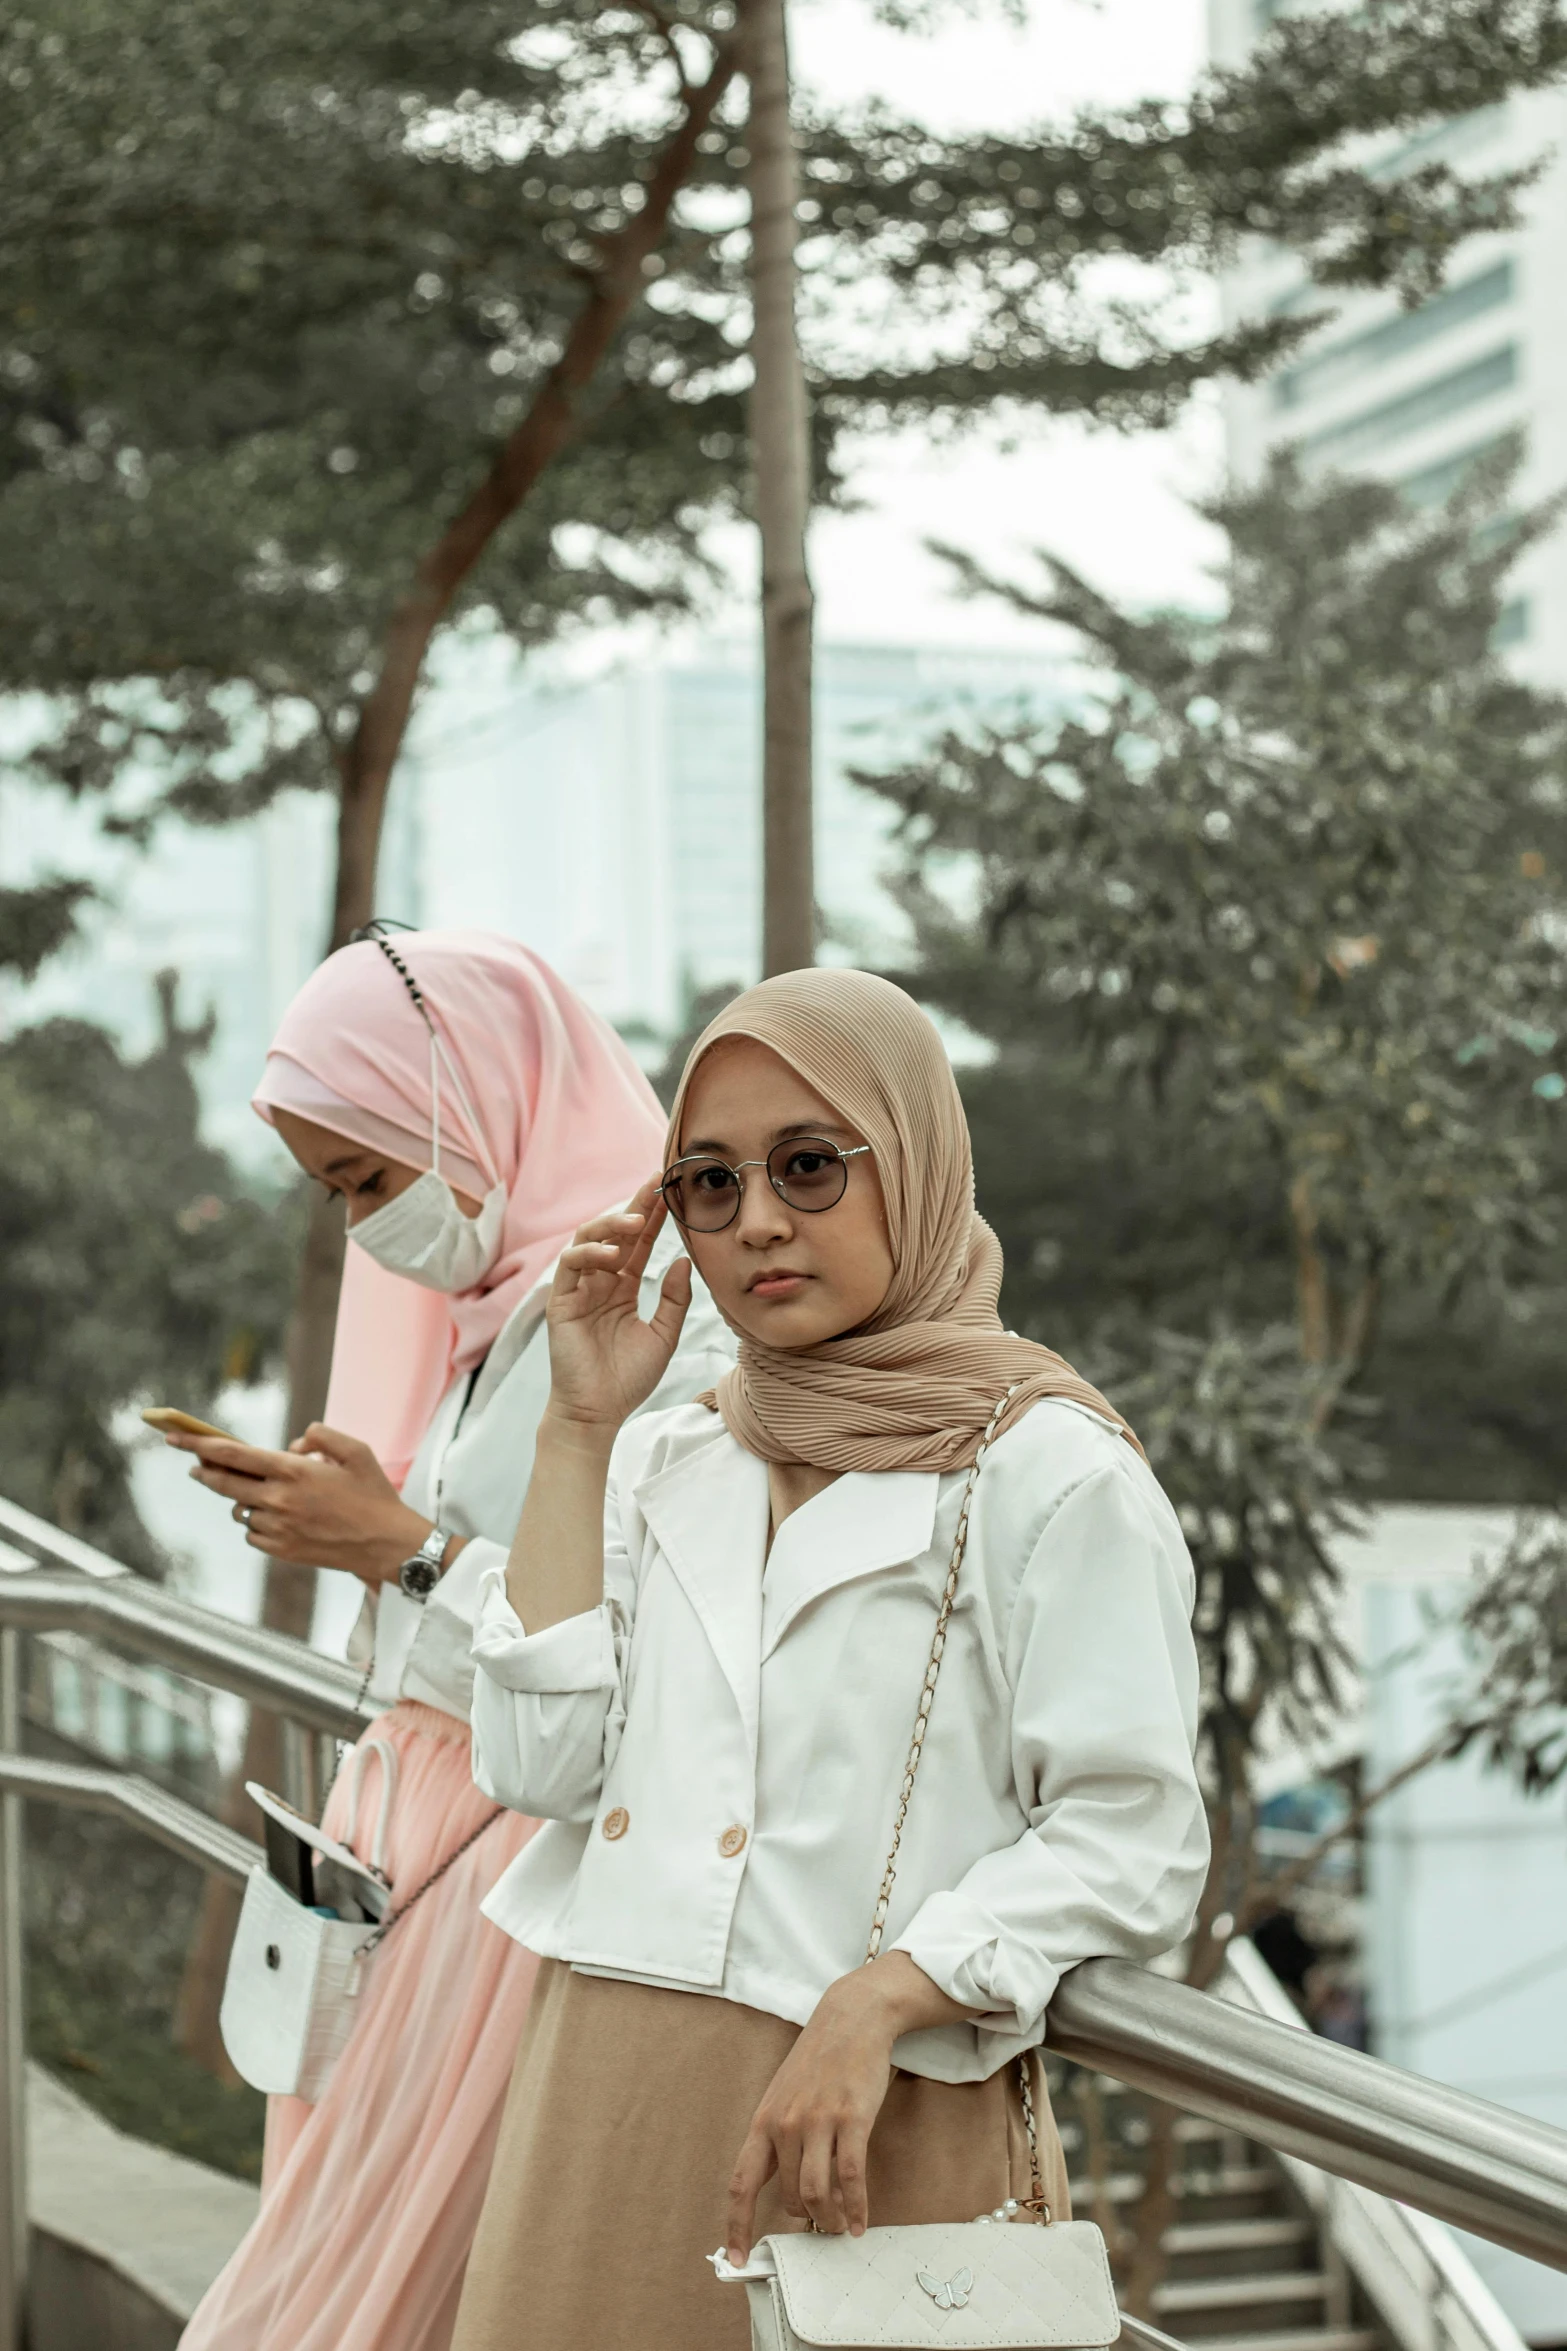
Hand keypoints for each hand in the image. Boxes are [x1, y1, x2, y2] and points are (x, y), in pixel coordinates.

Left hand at [162, 1422, 437, 1586]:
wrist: (386, 1544)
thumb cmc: (374, 1494)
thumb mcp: (356, 1450)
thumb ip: (320, 1436)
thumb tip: (292, 1447)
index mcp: (294, 1471)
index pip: (234, 1454)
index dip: (199, 1445)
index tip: (175, 1439)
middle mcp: (279, 1499)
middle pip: (223, 1483)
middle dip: (203, 1471)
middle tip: (194, 1465)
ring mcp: (277, 1527)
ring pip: (239, 1509)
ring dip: (241, 1499)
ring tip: (262, 1494)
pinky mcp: (281, 1550)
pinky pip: (253, 1533)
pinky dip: (258, 1523)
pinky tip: (278, 1518)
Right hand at [544, 1178, 691, 1431]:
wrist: (599, 1412)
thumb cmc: (628, 1379)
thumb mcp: (663, 1335)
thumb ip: (674, 1299)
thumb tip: (683, 1260)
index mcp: (622, 1288)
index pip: (639, 1243)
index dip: (654, 1217)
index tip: (672, 1190)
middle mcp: (599, 1282)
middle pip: (615, 1233)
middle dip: (635, 1206)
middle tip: (656, 1184)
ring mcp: (578, 1290)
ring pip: (588, 1240)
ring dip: (612, 1225)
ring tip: (637, 1222)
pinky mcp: (561, 1302)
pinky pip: (570, 1266)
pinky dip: (590, 1253)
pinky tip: (612, 1255)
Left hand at [725, 1953, 973, 2262]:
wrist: (851, 2018)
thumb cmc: (818, 2061)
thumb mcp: (784, 2096)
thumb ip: (779, 2139)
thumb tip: (783, 2189)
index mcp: (763, 2121)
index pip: (741, 2184)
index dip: (736, 2226)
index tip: (737, 2260)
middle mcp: (785, 2123)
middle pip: (787, 2196)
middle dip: (804, 2218)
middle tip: (819, 2225)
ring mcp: (818, 2121)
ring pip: (815, 2192)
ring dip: (828, 2219)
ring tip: (838, 2227)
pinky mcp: (851, 2118)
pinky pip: (850, 2177)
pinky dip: (855, 2208)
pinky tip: (859, 2223)